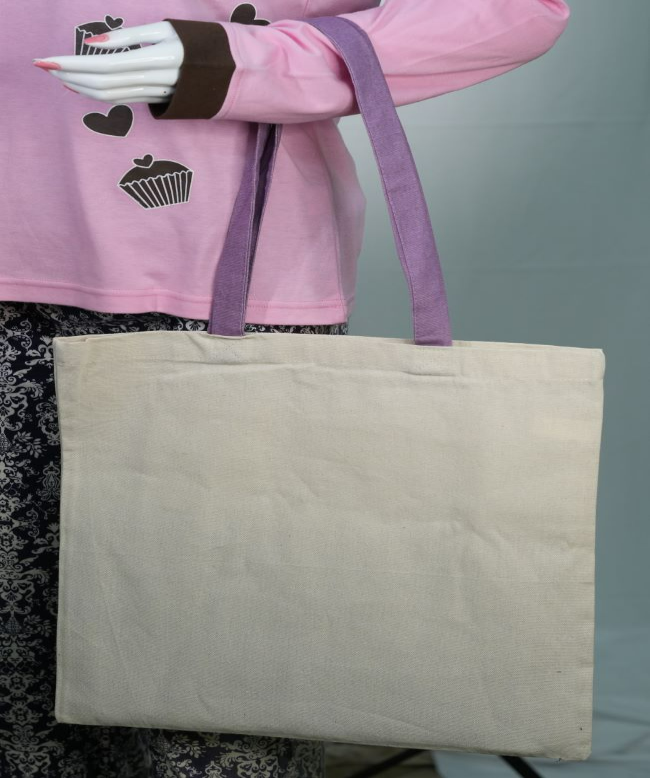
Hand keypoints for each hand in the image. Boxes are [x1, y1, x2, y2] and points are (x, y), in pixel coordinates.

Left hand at [32, 21, 183, 104]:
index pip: (107, 65)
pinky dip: (98, 94)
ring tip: (59, 76)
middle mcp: (157, 81)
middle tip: (45, 67)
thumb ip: (130, 36)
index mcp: (160, 59)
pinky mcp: (156, 100)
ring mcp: (157, 94)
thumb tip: (93, 43)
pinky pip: (122, 99)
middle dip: (73, 76)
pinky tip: (81, 86)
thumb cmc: (196, 43)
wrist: (229, 73)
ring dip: (82, 87)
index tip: (50, 60)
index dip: (76, 64)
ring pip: (112, 95)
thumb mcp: (166, 29)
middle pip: (106, 83)